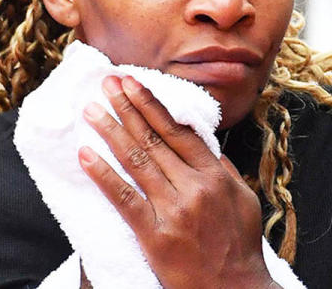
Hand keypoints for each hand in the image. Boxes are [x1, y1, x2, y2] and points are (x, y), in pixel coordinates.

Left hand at [78, 75, 280, 288]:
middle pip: (155, 140)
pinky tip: (87, 155)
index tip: (134, 85)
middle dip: (128, 108)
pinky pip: (124, 198)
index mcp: (217, 176)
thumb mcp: (245, 200)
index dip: (154, 106)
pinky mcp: (153, 233)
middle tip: (107, 84)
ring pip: (137, 162)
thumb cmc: (240, 246)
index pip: (180, 131)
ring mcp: (173, 209)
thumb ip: (225, 171)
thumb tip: (205, 147)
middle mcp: (194, 187)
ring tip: (92, 110)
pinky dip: (104, 175)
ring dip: (112, 132)